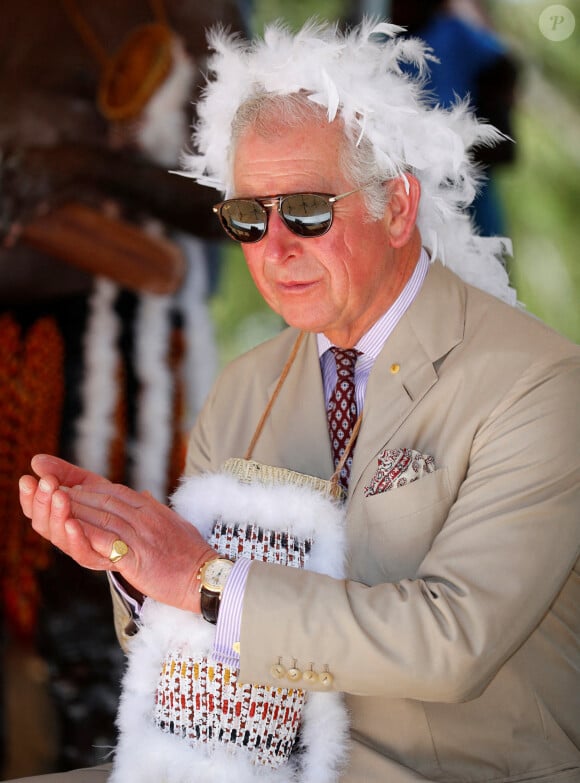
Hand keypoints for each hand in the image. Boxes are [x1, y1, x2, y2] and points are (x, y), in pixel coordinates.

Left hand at [19, 454, 215, 613]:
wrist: (207, 577)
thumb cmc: (192, 554)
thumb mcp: (175, 524)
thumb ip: (156, 510)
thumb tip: (145, 498)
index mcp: (150, 508)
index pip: (113, 489)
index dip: (84, 483)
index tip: (61, 478)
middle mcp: (144, 516)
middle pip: (102, 500)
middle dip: (73, 494)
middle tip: (46, 490)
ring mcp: (141, 535)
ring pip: (101, 516)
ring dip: (74, 510)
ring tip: (52, 505)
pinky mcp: (137, 556)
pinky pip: (107, 542)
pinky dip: (86, 534)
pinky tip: (69, 529)